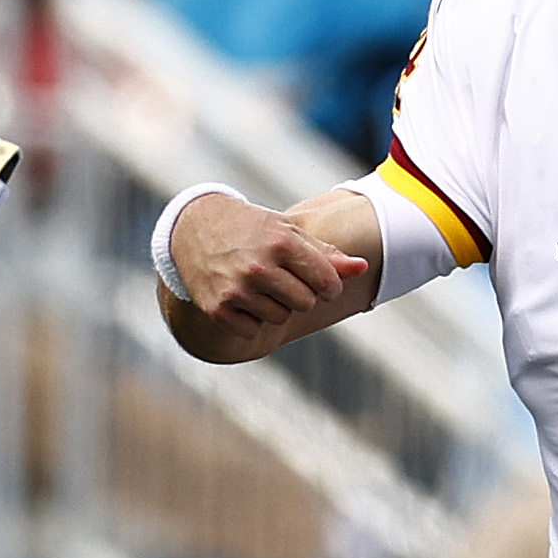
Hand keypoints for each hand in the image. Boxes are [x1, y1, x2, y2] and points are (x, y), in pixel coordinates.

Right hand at [165, 190, 359, 353]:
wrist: (195, 228)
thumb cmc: (252, 229)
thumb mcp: (289, 232)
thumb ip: (327, 253)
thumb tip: (362, 268)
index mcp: (282, 243)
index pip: (326, 282)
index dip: (329, 286)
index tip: (320, 282)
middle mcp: (258, 266)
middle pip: (306, 303)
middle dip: (300, 294)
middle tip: (283, 279)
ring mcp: (236, 288)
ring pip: (281, 318)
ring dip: (276, 307)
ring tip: (261, 285)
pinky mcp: (217, 308)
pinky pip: (253, 330)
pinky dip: (252, 319)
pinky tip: (242, 297)